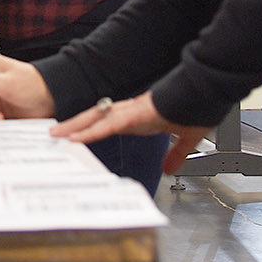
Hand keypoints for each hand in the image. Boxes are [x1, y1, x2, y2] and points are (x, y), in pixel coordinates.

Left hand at [51, 91, 211, 175]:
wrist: (207, 92)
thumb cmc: (195, 107)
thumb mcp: (184, 138)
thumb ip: (175, 154)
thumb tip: (169, 169)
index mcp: (137, 118)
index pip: (106, 124)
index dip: (90, 129)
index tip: (74, 137)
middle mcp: (129, 112)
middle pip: (94, 118)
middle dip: (74, 126)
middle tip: (54, 134)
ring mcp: (130, 112)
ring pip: (96, 119)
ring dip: (75, 127)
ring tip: (56, 135)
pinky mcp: (135, 114)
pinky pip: (108, 124)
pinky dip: (91, 132)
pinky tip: (76, 137)